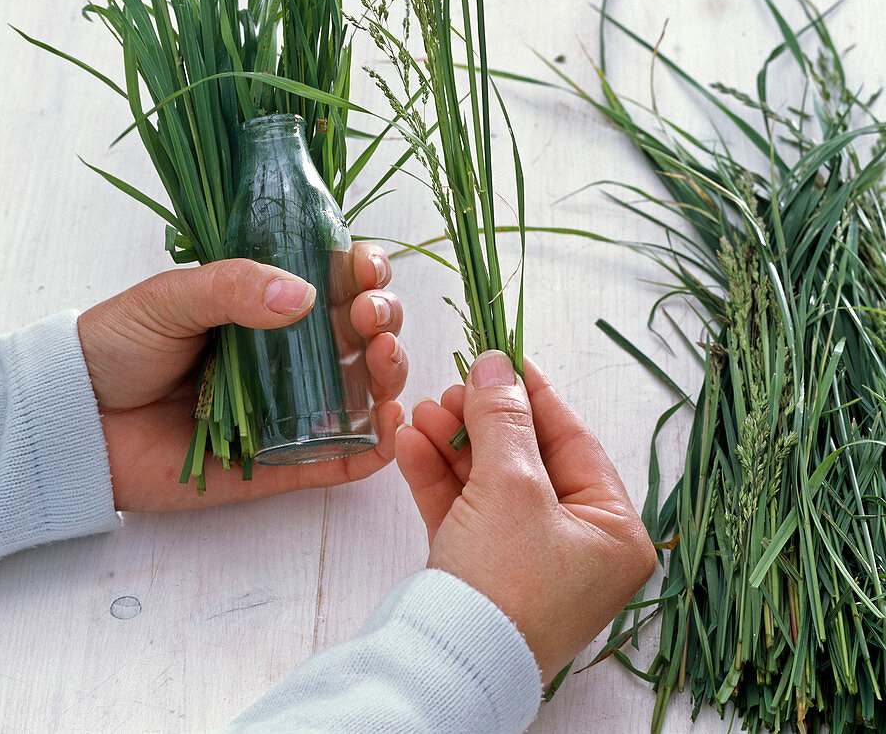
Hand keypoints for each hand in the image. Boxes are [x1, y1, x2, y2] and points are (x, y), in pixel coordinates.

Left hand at [78, 245, 406, 510]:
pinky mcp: (284, 461)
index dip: (364, 271)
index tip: (366, 268)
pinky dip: (378, 445)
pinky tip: (391, 425)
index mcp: (268, 303)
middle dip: (384, 317)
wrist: (74, 421)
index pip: (336, 281)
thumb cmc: (119, 345)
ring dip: (390, 370)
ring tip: (381, 357)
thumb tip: (302, 295)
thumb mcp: (171, 298)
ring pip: (366, 388)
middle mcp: (291, 352)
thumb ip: (232, 288)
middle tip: (371, 316)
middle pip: (363, 332)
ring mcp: (292, 406)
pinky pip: (343, 457)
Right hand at [395, 351, 654, 685]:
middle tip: (450, 389)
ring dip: (453, 444)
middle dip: (481, 420)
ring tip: (421, 412)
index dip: (533, 394)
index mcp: (613, 530)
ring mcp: (530, 564)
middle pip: (527, 459)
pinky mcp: (484, 576)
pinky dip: (438, 479)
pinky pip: (465, 512)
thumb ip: (503, 416)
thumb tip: (496, 362)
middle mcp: (579, 547)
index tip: (503, 355)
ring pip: (490, 483)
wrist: (447, 668)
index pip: (573, 441)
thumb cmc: (504, 583)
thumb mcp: (511, 484)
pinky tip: (410, 444)